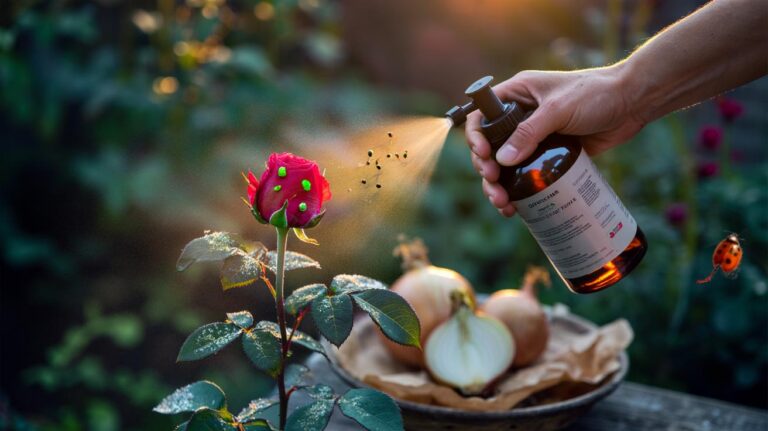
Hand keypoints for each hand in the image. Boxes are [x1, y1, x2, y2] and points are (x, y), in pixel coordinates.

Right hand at [466, 64, 645, 215]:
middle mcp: (520, 117)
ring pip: (505, 166)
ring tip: (502, 204)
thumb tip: (502, 160)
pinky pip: (527, 176)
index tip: (484, 156)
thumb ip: (530, 132)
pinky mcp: (549, 155)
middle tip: (493, 184)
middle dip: (486, 170)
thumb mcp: (559, 109)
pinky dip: (519, 193)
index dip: (475, 137)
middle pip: (490, 147)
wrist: (632, 102)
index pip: (481, 116)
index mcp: (516, 95)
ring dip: (498, 186)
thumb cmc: (596, 93)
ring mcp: (534, 138)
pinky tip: (516, 208)